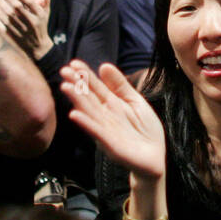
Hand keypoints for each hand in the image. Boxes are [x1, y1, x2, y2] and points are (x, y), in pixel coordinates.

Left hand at [0, 0, 52, 58]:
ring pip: (10, 14)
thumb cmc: (41, 26)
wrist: (38, 47)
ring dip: (1, 3)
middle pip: (17, 6)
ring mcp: (23, 29)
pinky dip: (0, 15)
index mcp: (40, 15)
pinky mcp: (16, 35)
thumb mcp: (46, 13)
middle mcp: (32, 21)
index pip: (29, 1)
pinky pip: (6, 23)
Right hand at [59, 60, 165, 180]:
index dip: (85, 75)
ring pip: (88, 113)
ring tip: (65, 87)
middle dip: (76, 85)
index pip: (95, 87)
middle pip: (88, 98)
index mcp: (111, 104)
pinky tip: (74, 115)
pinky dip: (86, 124)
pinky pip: (96, 132)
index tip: (73, 63)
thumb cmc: (146, 129)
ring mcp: (105, 130)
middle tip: (64, 71)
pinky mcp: (110, 145)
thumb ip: (120, 85)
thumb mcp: (136, 101)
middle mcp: (105, 116)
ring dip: (76, 101)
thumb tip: (104, 66)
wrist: (156, 156)